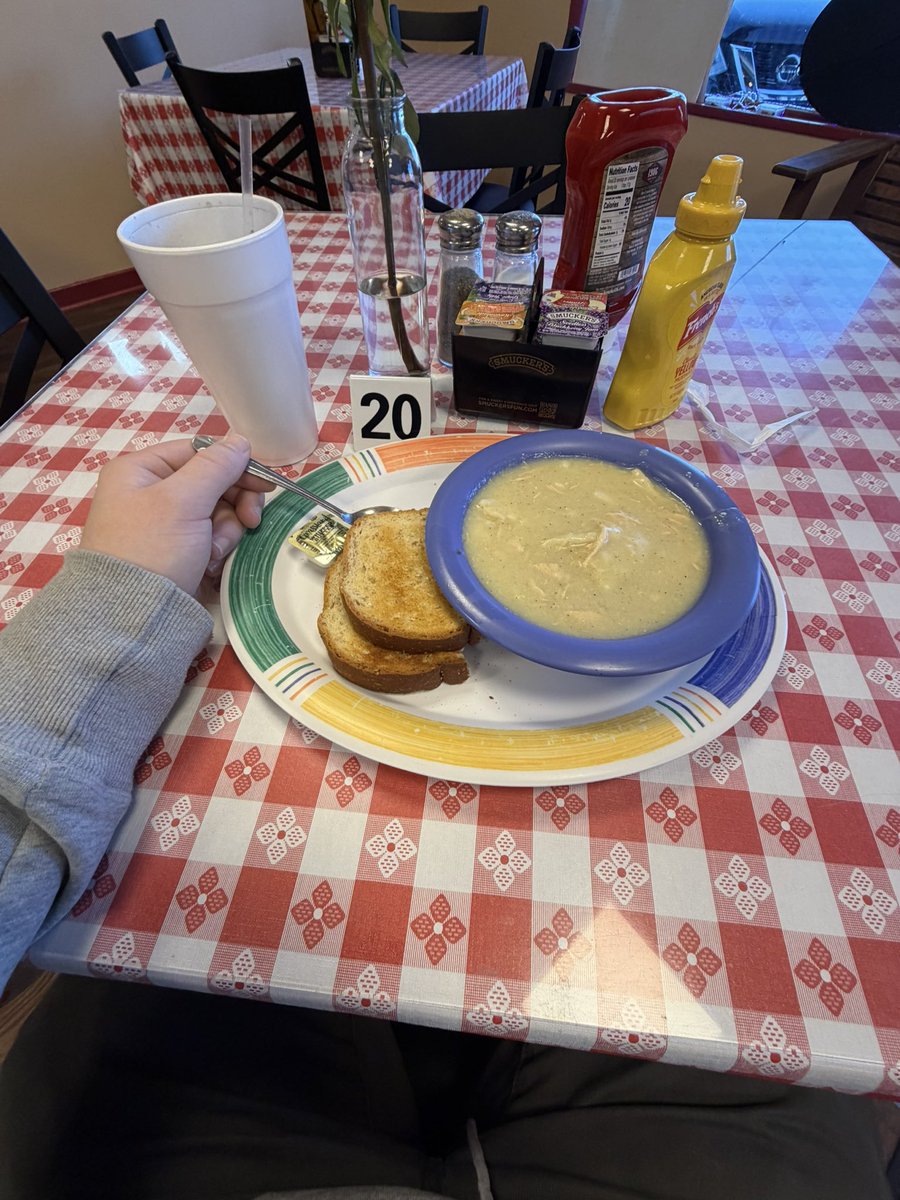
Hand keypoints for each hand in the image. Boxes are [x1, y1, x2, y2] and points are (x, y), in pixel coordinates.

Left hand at [81, 435, 273, 594]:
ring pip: (215, 515)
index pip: (199, 453)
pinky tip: (208, 565)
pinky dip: (215, 550)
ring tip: (213, 553)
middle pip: (211, 485)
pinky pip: (208, 540)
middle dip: (231, 506)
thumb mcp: (183, 500)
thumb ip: (216, 466)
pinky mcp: (174, 554)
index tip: (264, 486)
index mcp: (140, 470)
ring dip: (225, 533)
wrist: (131, 616)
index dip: (234, 467)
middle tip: (250, 522)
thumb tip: (241, 439)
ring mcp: (162, 527)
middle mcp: (148, 493)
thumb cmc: (153, 548)